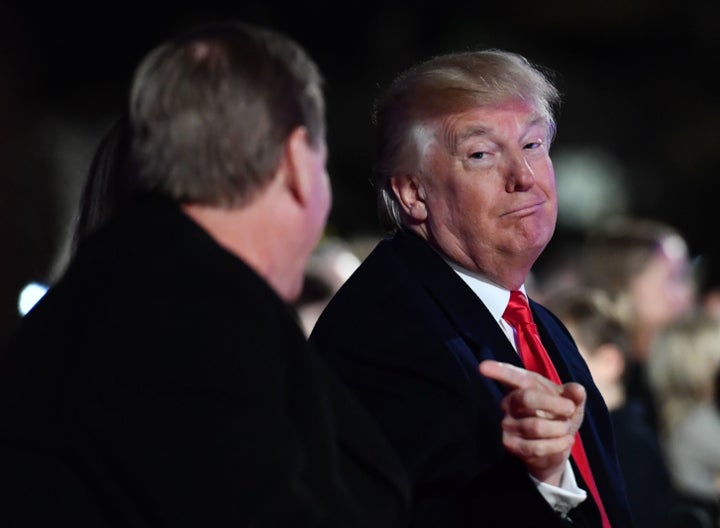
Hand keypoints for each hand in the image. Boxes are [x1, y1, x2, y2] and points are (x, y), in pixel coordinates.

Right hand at [478, 359, 585, 485]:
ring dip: (559, 429)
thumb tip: (577, 390)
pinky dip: (557, 445)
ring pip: (536, 426)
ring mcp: (507, 424)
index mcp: (521, 385)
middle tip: (570, 409)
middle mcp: (508, 402)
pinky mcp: (510, 444)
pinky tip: (566, 441)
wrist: (558, 445)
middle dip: (555, 404)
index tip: (483, 367)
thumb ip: (574, 394)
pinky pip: (536, 447)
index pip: (509, 375)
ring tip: (567, 429)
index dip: (496, 370)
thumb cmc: (560, 415)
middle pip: (526, 398)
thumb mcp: (572, 402)